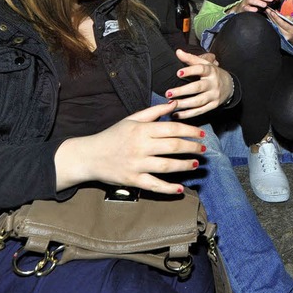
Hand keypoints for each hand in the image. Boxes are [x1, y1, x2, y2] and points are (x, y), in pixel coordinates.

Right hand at [55, 102, 205, 194]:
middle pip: (173, 147)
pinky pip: (154, 185)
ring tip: (196, 164)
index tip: (202, 134)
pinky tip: (180, 189)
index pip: (172, 129)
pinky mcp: (132, 180)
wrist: (89, 156)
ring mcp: (137, 164)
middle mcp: (141, 146)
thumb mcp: (132, 119)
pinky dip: (168, 188)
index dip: (190, 131)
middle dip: (192, 148)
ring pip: (167, 166)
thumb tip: (175, 103)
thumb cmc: (113, 135)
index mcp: (142, 130)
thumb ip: (154, 111)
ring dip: (185, 165)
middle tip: (203, 149)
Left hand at [163, 49, 234, 118]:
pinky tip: (177, 114)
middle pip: (198, 88)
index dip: (190, 71)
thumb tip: (178, 51)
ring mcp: (213, 96)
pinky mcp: (212, 105)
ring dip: (184, 104)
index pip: (201, 69)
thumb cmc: (212, 73)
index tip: (178, 73)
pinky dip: (188, 114)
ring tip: (171, 104)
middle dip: (182, 91)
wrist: (230, 86)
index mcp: (211, 71)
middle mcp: (213, 83)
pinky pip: (199, 111)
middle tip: (168, 93)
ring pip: (198, 101)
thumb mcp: (205, 64)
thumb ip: (191, 58)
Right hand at [231, 0, 279, 13]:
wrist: (240, 9)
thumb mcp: (260, 1)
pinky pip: (246, 8)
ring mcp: (245, 2)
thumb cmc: (252, 5)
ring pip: (251, 0)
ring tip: (265, 5)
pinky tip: (256, 10)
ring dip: (258, 2)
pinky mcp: (242, 8)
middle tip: (272, 0)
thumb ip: (268, 0)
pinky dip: (251, 8)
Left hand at [265, 8, 292, 48]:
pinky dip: (272, 21)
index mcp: (292, 30)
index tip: (272, 12)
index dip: (277, 18)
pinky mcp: (279, 35)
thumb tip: (283, 15)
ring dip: (270, 18)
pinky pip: (274, 27)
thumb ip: (290, 19)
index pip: (283, 23)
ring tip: (267, 12)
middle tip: (267, 10)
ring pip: (274, 25)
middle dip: (271, 16)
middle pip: (276, 24)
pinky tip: (269, 17)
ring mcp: (281, 35)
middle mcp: (285, 34)